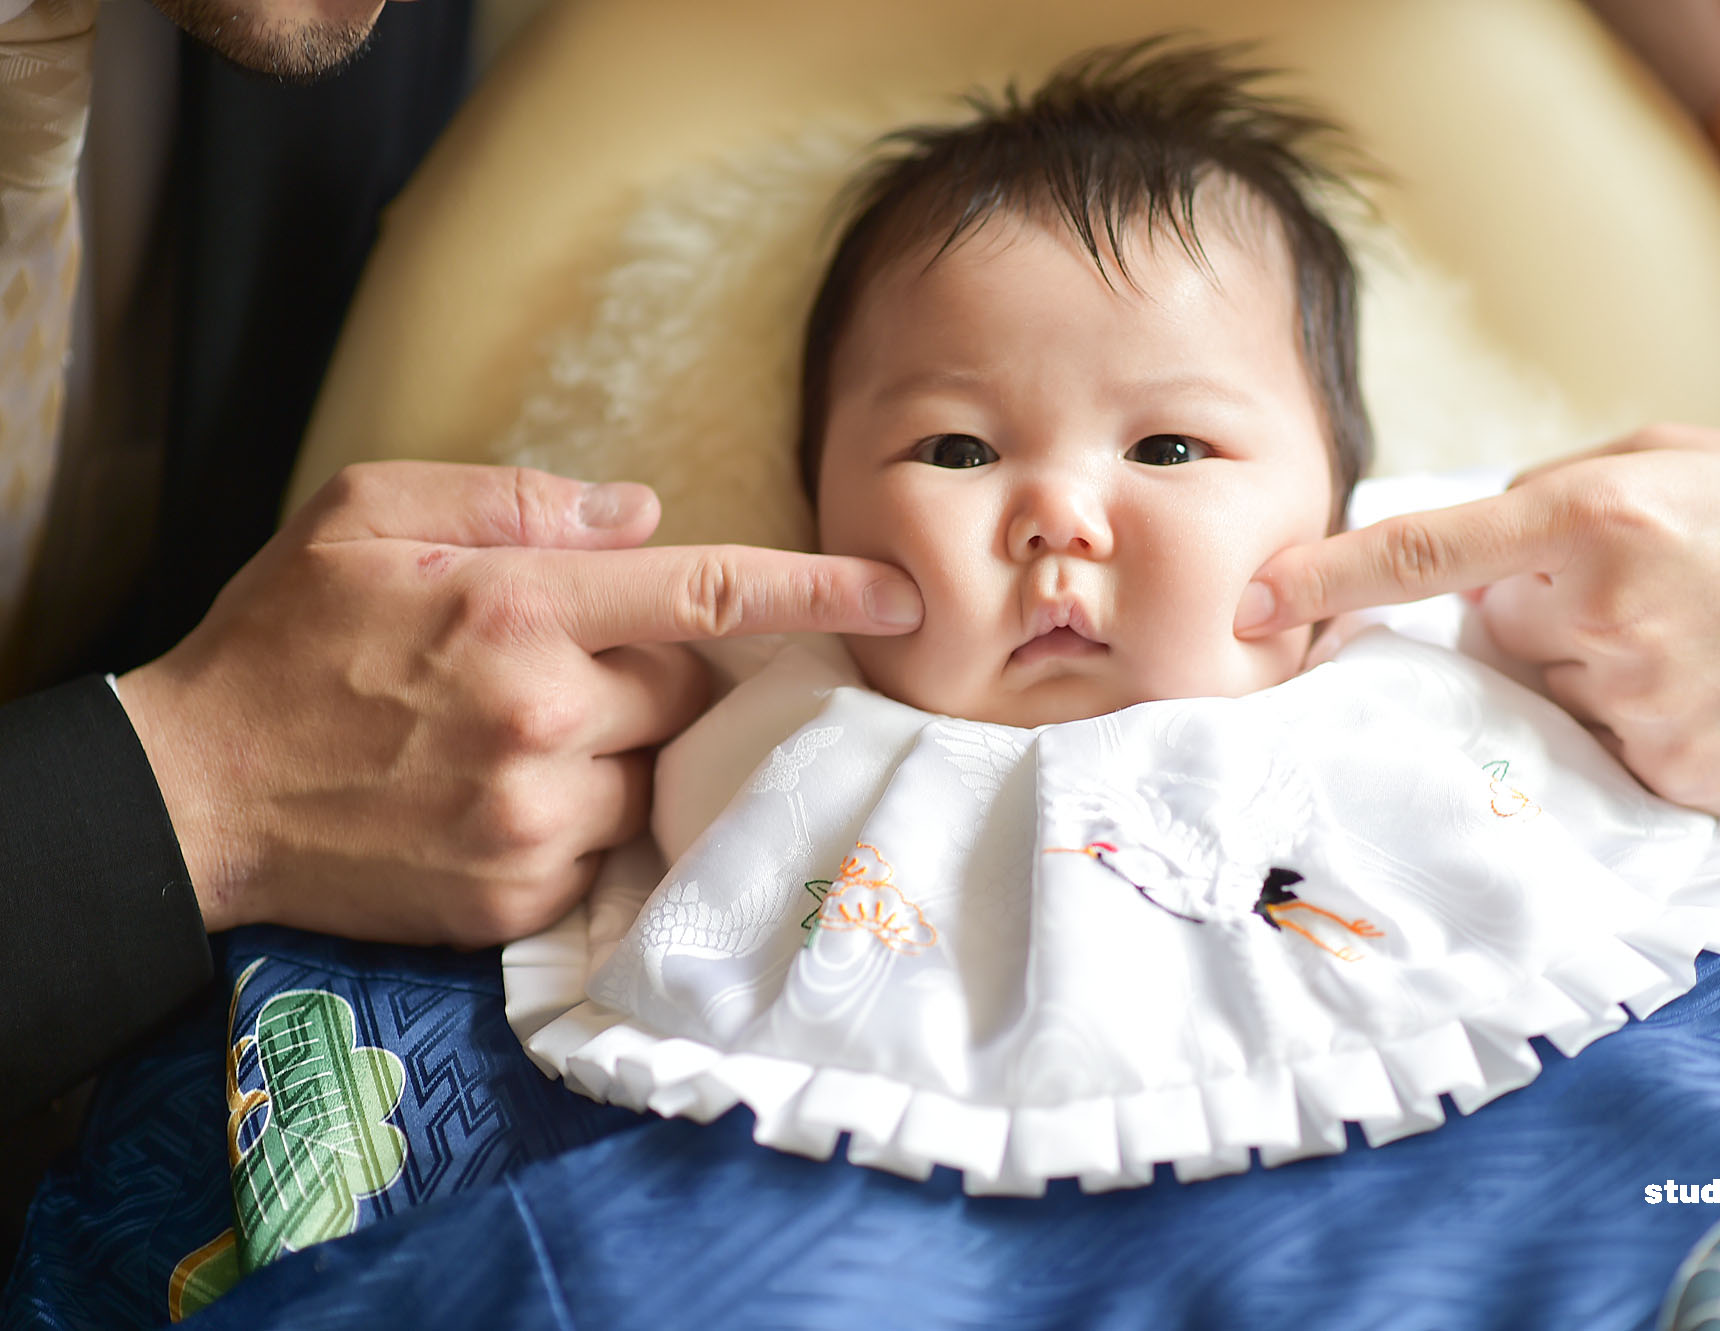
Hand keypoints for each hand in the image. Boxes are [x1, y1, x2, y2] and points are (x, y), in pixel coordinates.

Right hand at [116, 462, 924, 945]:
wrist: (194, 792)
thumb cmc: (284, 636)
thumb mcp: (371, 513)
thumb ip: (519, 501)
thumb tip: (646, 514)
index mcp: (517, 606)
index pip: (709, 593)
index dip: (818, 591)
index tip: (900, 595)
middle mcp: (542, 716)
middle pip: (685, 690)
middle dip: (652, 672)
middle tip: (562, 664)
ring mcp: (532, 817)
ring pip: (652, 776)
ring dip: (616, 750)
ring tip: (517, 736)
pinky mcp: (516, 896)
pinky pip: (603, 849)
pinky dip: (578, 818)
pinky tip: (496, 796)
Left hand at [1236, 425, 1719, 813]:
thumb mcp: (1681, 456)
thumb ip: (1557, 493)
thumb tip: (1471, 553)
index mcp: (1598, 515)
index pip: (1421, 552)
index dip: (1322, 580)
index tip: (1243, 605)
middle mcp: (1601, 614)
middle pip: (1491, 630)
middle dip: (1535, 610)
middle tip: (1647, 587)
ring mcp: (1634, 705)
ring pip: (1541, 692)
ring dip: (1584, 666)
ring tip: (1693, 637)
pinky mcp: (1667, 776)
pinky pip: (1597, 746)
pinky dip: (1632, 718)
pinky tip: (1710, 688)